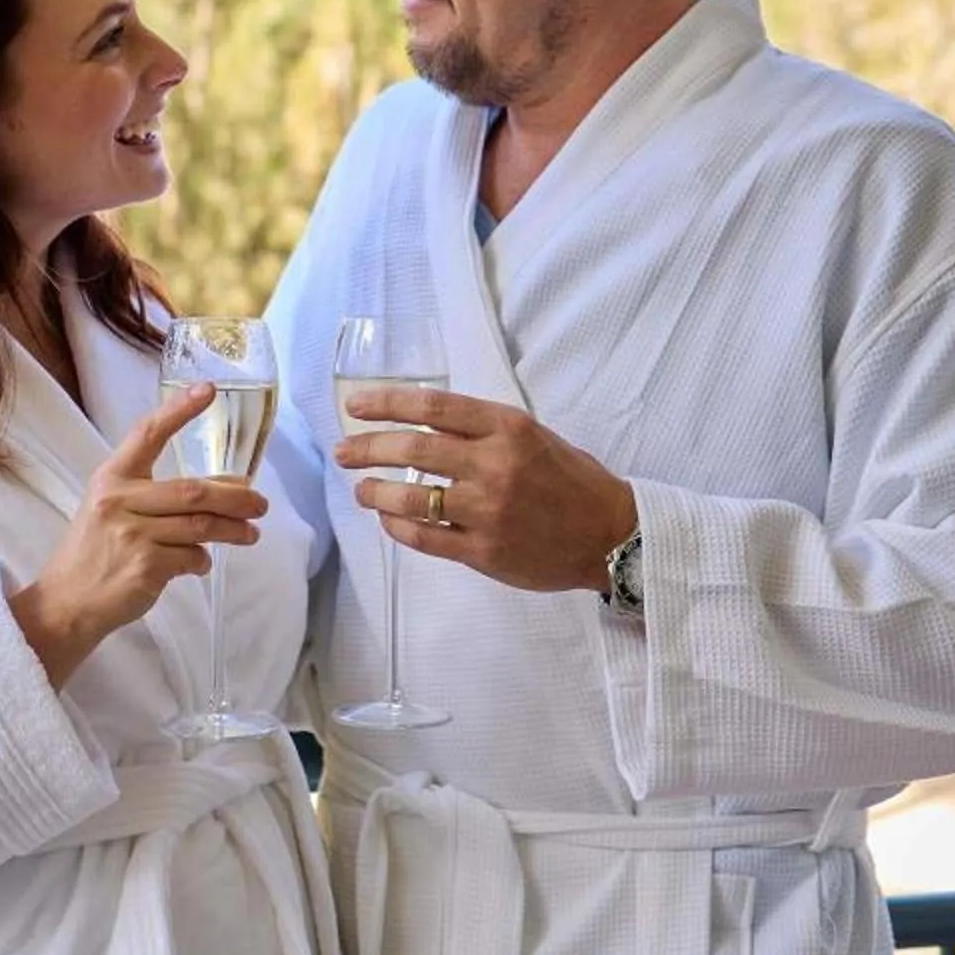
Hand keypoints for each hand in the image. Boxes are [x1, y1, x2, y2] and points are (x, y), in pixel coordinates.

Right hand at [12, 384, 267, 682]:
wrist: (66, 603)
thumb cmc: (93, 553)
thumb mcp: (109, 511)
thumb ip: (153, 496)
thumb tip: (221, 488)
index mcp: (110, 478)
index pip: (147, 434)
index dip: (179, 411)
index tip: (208, 390)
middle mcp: (119, 500)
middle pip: (192, 490)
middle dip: (235, 498)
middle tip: (261, 504)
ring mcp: (132, 534)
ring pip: (200, 526)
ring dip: (233, 531)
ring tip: (251, 534)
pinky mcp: (145, 567)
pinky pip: (192, 558)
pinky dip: (202, 561)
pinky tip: (200, 564)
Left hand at [332, 384, 636, 593]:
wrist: (612, 535)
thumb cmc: (572, 481)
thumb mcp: (534, 436)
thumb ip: (484, 430)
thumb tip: (423, 423)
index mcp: (508, 428)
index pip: (433, 408)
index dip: (387, 403)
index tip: (356, 405)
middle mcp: (495, 465)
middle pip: (412, 449)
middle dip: (367, 447)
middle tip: (342, 451)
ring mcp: (488, 511)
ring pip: (412, 497)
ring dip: (376, 491)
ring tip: (361, 489)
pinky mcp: (484, 551)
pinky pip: (426, 538)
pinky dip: (399, 526)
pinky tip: (388, 519)